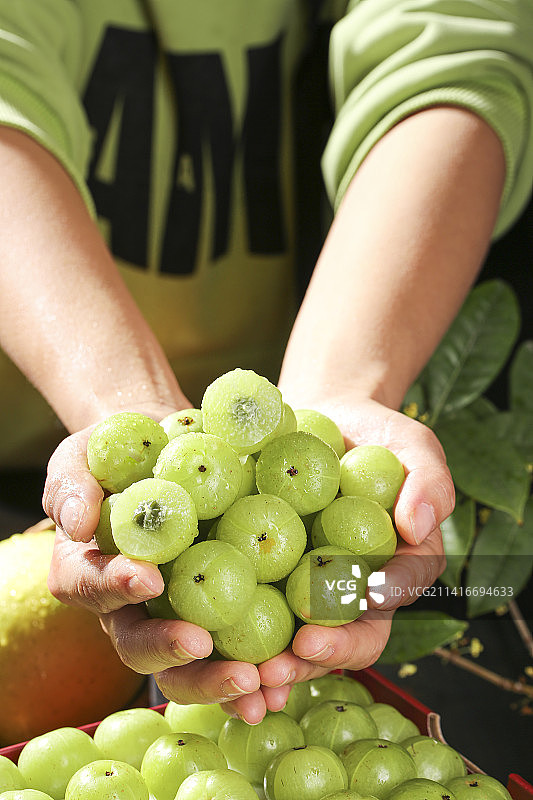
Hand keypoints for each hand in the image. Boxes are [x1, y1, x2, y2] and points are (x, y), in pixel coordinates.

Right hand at [43, 408, 261, 717]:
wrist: (164, 451)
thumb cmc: (116, 452)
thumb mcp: (82, 456)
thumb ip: (72, 485)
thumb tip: (78, 523)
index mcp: (89, 572)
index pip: (94, 587)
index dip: (117, 587)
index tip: (147, 578)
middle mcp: (127, 609)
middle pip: (140, 647)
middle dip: (170, 651)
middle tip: (202, 645)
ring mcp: (174, 616)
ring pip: (188, 665)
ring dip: (218, 680)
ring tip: (256, 684)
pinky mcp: (219, 613)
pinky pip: (234, 650)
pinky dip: (257, 673)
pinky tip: (283, 683)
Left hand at [221, 395, 453, 718]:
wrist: (320, 415)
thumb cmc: (376, 435)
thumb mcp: (412, 446)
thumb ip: (428, 481)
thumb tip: (417, 526)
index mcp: (393, 569)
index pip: (390, 602)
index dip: (369, 616)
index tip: (340, 617)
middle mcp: (350, 590)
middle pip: (341, 639)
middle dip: (314, 660)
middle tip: (281, 666)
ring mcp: (305, 586)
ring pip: (293, 640)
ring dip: (271, 664)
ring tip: (244, 675)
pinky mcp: (261, 572)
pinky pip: (247, 605)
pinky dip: (231, 632)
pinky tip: (203, 642)